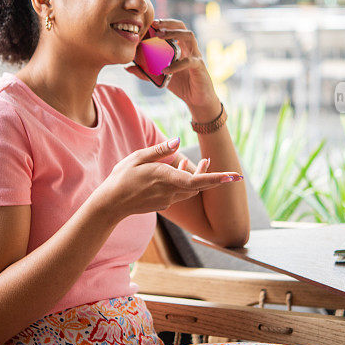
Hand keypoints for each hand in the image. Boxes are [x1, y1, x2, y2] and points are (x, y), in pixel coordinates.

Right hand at [91, 137, 241, 221]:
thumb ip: (160, 150)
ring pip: (190, 189)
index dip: (217, 178)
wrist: (111, 204)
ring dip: (194, 177)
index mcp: (165, 178)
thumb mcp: (138, 157)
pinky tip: (173, 172)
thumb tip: (178, 140)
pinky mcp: (163, 204)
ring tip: (187, 161)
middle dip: (208, 174)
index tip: (234, 177)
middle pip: (198, 184)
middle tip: (208, 159)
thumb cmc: (122, 177)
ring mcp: (167, 200)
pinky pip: (180, 193)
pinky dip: (182, 182)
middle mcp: (169, 191)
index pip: (197, 180)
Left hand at [125, 19, 217, 111]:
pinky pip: (188, 62)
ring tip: (160, 37)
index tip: (150, 23)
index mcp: (181, 47)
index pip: (174, 28)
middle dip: (169, 23)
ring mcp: (196, 56)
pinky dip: (176, 65)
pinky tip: (165, 70)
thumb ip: (146, 72)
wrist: (196, 99)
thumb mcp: (160, 77)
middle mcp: (190, 48)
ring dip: (174, 34)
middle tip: (155, 25)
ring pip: (189, 36)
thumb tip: (127, 67)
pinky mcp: (199, 67)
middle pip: (182, 27)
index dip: (164, 23)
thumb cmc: (181, 85)